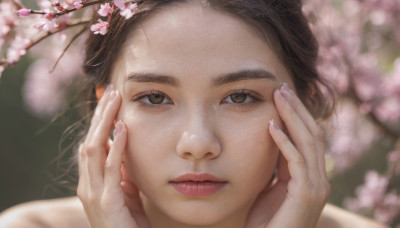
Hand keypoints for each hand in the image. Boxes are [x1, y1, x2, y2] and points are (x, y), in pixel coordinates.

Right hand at [77, 86, 148, 227]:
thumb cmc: (128, 223)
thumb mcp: (125, 192)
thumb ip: (122, 172)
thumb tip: (126, 147)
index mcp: (90, 182)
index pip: (91, 143)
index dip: (99, 121)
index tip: (110, 100)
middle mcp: (86, 185)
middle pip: (89, 141)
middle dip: (100, 115)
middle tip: (111, 91)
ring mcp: (93, 193)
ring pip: (94, 149)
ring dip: (104, 122)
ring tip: (114, 100)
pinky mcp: (106, 202)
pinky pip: (111, 169)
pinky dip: (116, 146)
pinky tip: (123, 128)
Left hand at [246, 84, 329, 227]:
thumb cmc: (265, 221)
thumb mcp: (271, 186)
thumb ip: (276, 165)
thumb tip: (272, 137)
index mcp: (310, 175)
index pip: (308, 137)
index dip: (297, 114)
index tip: (282, 94)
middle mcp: (318, 179)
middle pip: (312, 133)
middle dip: (297, 109)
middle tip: (281, 87)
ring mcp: (315, 187)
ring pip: (308, 142)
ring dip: (292, 117)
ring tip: (278, 97)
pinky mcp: (306, 195)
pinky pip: (296, 162)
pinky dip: (284, 142)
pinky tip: (271, 127)